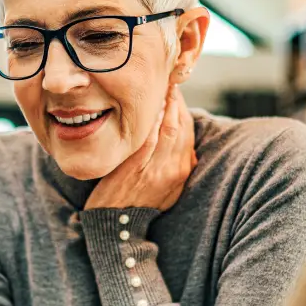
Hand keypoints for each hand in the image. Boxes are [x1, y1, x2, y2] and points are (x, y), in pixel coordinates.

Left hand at [86, 85, 196, 211]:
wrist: (117, 225)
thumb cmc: (137, 203)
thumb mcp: (166, 189)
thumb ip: (175, 166)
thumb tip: (184, 147)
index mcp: (182, 172)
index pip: (188, 131)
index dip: (183, 107)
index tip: (174, 90)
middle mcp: (174, 170)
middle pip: (181, 126)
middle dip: (176, 100)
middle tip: (168, 80)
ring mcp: (156, 170)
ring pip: (168, 130)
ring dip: (166, 105)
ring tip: (160, 87)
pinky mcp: (136, 170)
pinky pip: (148, 141)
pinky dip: (151, 123)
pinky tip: (149, 107)